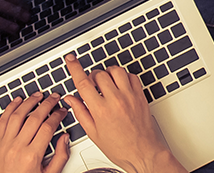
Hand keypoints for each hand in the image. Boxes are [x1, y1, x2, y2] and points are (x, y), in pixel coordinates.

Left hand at [0, 93, 72, 172]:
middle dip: (47, 104)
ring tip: (37, 95)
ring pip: (17, 115)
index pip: (48, 127)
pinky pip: (2, 121)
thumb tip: (65, 138)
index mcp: (32, 156)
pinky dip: (10, 108)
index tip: (62, 111)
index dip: (57, 116)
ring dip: (29, 102)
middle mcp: (17, 147)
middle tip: (54, 97)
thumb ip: (60, 156)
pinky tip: (17, 102)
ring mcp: (5, 144)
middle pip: (34, 118)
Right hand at [61, 55, 182, 172]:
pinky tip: (120, 85)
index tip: (70, 59)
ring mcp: (130, 96)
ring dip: (108, 73)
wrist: (143, 153)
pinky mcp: (141, 96)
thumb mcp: (93, 133)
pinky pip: (132, 76)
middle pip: (99, 74)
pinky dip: (124, 77)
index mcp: (101, 110)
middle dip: (92, 77)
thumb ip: (80, 112)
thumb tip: (71, 99)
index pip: (83, 82)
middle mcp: (116, 100)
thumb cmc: (120, 148)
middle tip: (92, 86)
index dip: (74, 67)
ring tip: (106, 84)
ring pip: (116, 71)